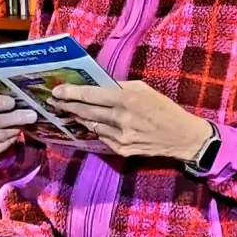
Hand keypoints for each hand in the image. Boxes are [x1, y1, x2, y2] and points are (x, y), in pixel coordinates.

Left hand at [49, 81, 211, 160]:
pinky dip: (96, 128)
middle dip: (68, 105)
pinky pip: (102, 137)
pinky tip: (91, 123)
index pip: (92, 95)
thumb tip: (99, 86)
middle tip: (54, 101)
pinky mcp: (122, 150)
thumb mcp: (145, 89)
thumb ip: (121, 87)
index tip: (57, 90)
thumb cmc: (164, 109)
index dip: (72, 93)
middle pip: (86, 111)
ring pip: (92, 125)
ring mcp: (121, 137)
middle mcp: (121, 119)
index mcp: (128, 99)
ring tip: (69, 110)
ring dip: (79, 117)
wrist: (182, 137)